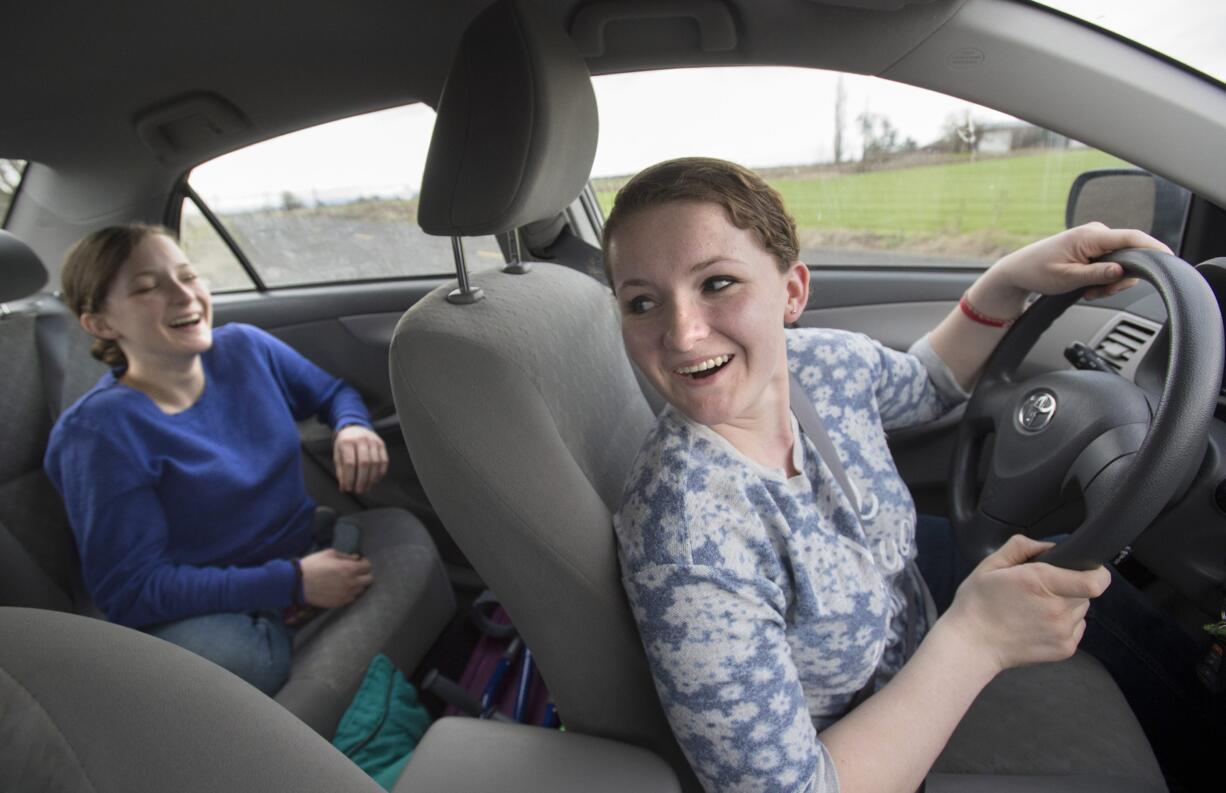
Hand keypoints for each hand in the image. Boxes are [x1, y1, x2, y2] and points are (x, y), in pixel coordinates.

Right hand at [300, 548, 372, 607]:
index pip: (368, 567)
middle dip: (364, 574)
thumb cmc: (313, 565)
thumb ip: (345, 556)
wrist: (298, 582)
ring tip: (348, 581)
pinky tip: (342, 589)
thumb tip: (356, 558)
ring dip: (358, 585)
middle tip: (356, 572)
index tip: (359, 563)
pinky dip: (350, 593)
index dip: (364, 563)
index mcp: (349, 569)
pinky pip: (351, 598)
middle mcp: (351, 583)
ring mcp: (346, 594)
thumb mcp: (329, 554)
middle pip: (369, 580)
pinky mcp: (340, 603)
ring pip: (361, 590)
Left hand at [332, 424, 387, 493]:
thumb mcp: (338, 454)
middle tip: (359, 490)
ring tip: (366, 487)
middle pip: (364, 463)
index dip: (349, 478)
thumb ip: (341, 471)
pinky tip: (374, 480)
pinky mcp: (381, 444)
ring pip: (375, 463)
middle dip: (361, 480)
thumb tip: (344, 487)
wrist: (355, 427)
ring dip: (371, 479)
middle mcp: (362, 440)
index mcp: (347, 442)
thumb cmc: (345, 443)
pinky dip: (380, 473)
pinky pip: (383, 461)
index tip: (348, 488)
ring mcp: (373, 441)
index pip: (350, 463)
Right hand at [941, 534, 1110, 674]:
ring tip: (1037, 608)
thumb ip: (1021, 546)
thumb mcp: (990, 565)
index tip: (1088, 568)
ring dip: (1067, 604)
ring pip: (1081, 609)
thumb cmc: (977, 605)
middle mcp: (1056, 609)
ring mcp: (1062, 632)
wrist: (971, 645)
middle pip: (1086, 591)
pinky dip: (1063, 623)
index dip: (1097, 572)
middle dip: (1071, 585)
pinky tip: (1039, 623)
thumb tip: (1048, 546)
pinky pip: (1076, 628)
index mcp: (1040, 583)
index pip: (1094, 580)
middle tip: (1043, 589)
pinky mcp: (1064, 649)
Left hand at [969, 222, 1170, 318]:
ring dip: (1108, 282)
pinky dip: (1103, 279)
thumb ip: (1096, 275)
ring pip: (1121, 264)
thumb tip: (1121, 271)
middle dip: (1118, 279)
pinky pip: (1111, 265)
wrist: (1018, 270)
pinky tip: (1086, 286)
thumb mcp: (1067, 278)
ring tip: (1085, 289)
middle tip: (1094, 292)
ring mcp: (1096, 240)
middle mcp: (1097, 233)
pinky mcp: (1094, 248)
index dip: (1153, 247)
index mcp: (1091, 236)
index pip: (1131, 238)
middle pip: (1130, 256)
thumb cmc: (1037, 271)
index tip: (1169, 258)